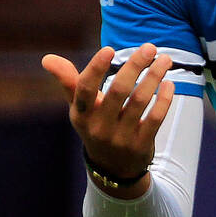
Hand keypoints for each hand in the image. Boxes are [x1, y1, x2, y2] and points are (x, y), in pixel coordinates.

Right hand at [41, 43, 174, 188]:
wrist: (113, 169)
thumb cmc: (95, 125)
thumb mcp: (80, 109)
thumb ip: (68, 82)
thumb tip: (47, 58)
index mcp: (81, 115)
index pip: (85, 89)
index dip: (96, 68)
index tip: (109, 48)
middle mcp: (99, 127)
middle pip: (118, 90)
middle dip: (135, 66)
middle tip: (150, 47)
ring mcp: (121, 138)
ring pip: (139, 101)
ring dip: (154, 77)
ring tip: (165, 59)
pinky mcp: (141, 146)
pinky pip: (155, 118)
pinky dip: (164, 99)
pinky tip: (168, 83)